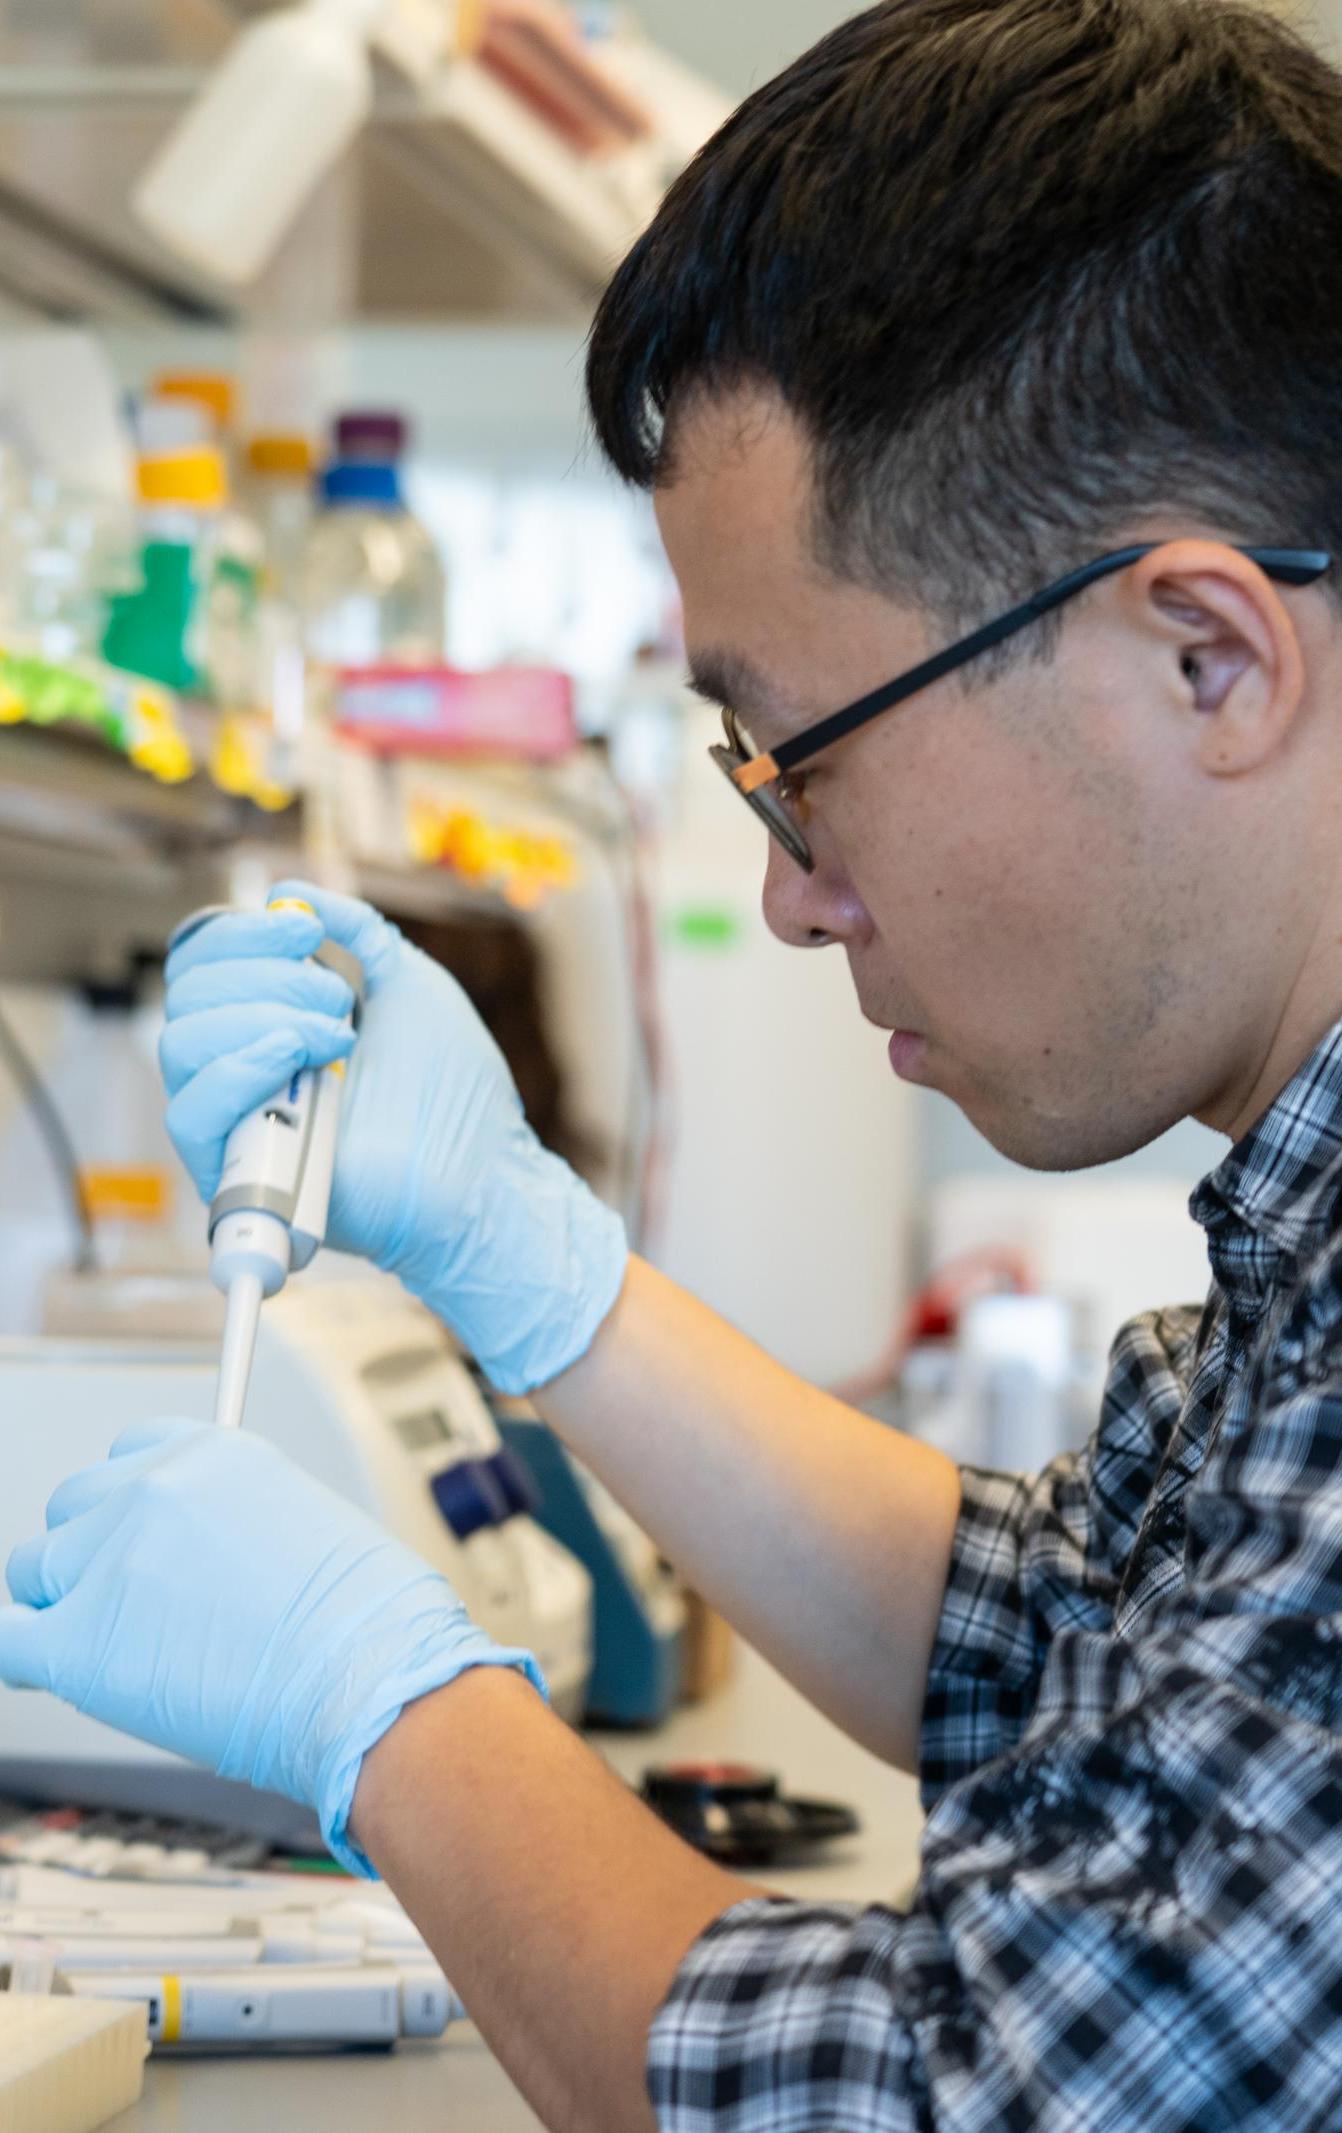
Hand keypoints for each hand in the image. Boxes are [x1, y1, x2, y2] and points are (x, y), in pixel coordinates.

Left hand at [0, 1419, 542, 1871]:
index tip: (145, 1537)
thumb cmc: (368, 1620)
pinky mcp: (79, 1643)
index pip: (130, 1453)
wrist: (369, 1680)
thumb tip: (212, 1556)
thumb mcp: (311, 1520)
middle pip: (75, 1506)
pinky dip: (25, 1656)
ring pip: (35, 1571)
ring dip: (64, 1604)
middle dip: (97, 1552)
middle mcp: (149, 1491)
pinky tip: (58, 1671)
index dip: (134, 1502)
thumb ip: (237, 1519)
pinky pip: (10, 1642)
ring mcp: (107, 1563)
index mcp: (206, 1454)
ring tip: (117, 1647)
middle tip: (139, 1602)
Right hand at [160, 880, 627, 1393]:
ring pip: (181, 1043)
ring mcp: (235, 1121)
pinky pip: (189, 1113)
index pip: (203, 964)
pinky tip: (296, 1057)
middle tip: (338, 999)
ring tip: (334, 1034)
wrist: (479, 1173)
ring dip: (259, 1017)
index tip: (305, 930)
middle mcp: (241, 1068)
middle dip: (264, 974)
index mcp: (269, 1023)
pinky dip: (238, 1070)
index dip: (239, 934)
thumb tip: (291, 892)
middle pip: (187, 993)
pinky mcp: (234, 1174)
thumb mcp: (409, 984)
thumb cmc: (453, 1092)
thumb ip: (357, 932)